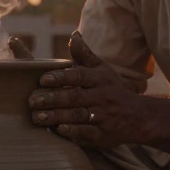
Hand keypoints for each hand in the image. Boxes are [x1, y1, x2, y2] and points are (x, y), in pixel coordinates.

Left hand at [28, 31, 144, 147]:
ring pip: (78, 115)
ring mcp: (103, 117)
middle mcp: (102, 97)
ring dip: (57, 116)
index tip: (42, 79)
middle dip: (53, 99)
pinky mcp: (102, 135)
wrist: (138, 118)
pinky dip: (74, 132)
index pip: (78, 76)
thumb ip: (84, 55)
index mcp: (100, 79)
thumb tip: (74, 35)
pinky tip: (59, 130)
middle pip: (75, 97)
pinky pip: (87, 133)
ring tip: (37, 117)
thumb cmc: (112, 90)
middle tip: (31, 101)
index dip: (61, 77)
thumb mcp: (102, 70)